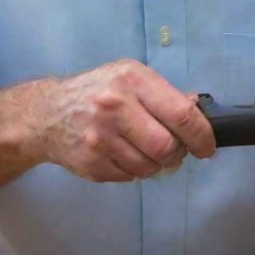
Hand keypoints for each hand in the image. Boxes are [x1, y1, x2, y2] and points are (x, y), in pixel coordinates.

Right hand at [37, 59, 215, 182]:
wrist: (47, 113)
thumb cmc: (96, 92)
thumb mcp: (129, 77)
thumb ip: (163, 94)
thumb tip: (198, 112)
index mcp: (131, 79)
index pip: (181, 114)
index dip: (202, 136)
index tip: (207, 146)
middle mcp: (115, 106)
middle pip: (167, 147)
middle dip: (177, 154)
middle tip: (173, 150)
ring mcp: (100, 137)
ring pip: (150, 167)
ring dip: (154, 164)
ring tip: (141, 148)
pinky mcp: (91, 162)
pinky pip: (129, 177)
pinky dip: (132, 170)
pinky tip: (120, 153)